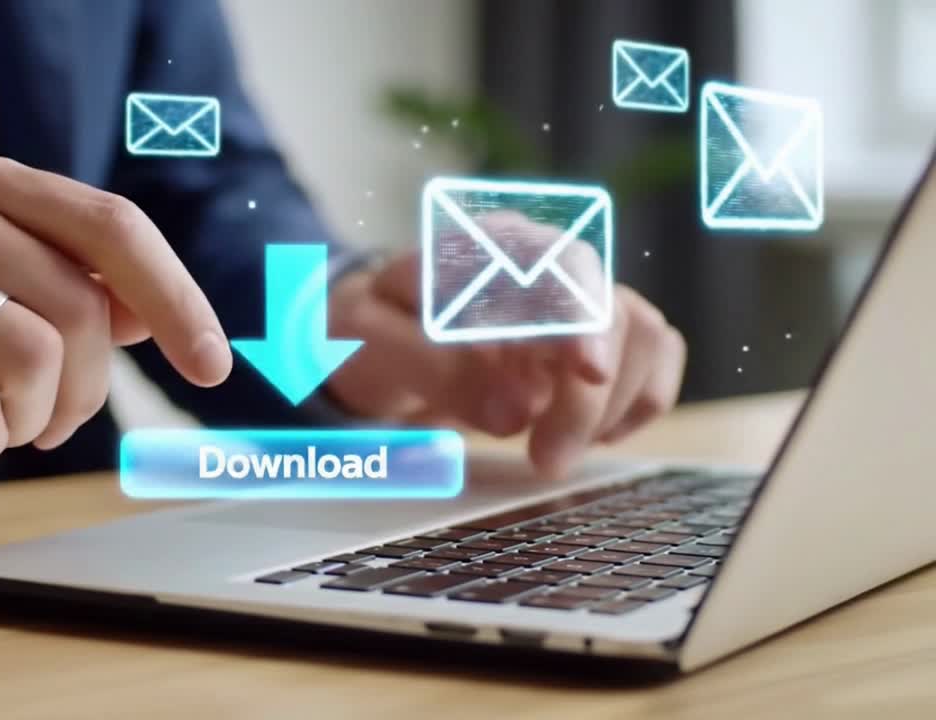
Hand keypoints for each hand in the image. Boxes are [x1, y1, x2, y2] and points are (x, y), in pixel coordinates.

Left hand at [325, 217, 685, 479]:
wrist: (371, 333)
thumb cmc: (366, 327)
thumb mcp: (370, 342)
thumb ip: (434, 367)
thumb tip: (514, 412)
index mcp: (487, 246)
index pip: (559, 266)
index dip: (585, 317)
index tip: (589, 373)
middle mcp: (543, 263)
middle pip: (611, 310)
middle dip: (589, 397)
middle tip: (546, 461)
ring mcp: (575, 298)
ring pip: (644, 335)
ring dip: (613, 406)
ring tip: (552, 455)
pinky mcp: (597, 336)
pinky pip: (657, 355)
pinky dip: (641, 402)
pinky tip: (595, 436)